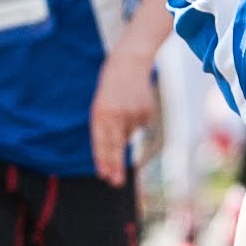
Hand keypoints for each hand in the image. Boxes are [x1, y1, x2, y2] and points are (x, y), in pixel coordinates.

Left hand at [90, 43, 159, 184]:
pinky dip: (137, 120)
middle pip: (115, 146)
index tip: (103, 175)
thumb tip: (120, 148)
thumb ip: (105, 126)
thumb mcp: (101, 104)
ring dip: (126, 129)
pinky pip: (140, 126)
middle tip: (116, 182)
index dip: (102, 159)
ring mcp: (132, 114)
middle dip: (115, 166)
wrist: (129, 63)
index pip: (100, 141)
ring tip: (124, 108)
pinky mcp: (146, 112)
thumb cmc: (111, 87)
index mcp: (100, 112)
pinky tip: (135, 105)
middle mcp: (116, 115)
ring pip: (129, 135)